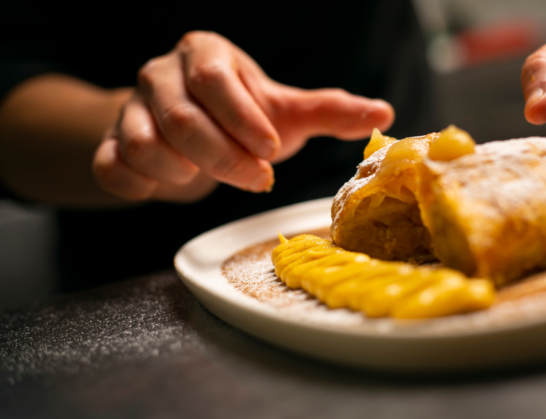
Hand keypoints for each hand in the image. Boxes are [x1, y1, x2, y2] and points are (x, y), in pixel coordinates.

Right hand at [93, 31, 393, 201]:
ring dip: (184, 172)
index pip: (215, 80)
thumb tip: (383, 114)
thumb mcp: (287, 112)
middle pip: (181, 118)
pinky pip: (113, 168)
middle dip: (224, 158)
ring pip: (144, 145)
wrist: (190, 131)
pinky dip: (142, 185)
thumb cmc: (244, 118)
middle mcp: (160, 74)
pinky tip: (170, 185)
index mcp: (204, 55)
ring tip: (210, 175)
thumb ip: (330, 112)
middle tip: (256, 178)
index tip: (270, 150)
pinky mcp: (110, 143)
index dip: (242, 118)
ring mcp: (128, 108)